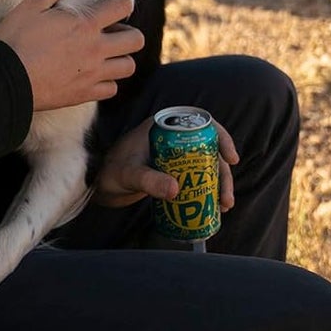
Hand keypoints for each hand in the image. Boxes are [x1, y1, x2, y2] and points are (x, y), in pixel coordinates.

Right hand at [0, 0, 144, 110]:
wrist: (7, 79)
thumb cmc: (16, 39)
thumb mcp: (31, 5)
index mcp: (86, 24)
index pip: (122, 7)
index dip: (122, 2)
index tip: (113, 4)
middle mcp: (96, 49)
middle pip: (136, 40)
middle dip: (129, 33)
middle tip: (112, 32)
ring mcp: (93, 73)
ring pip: (128, 67)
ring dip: (121, 59)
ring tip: (106, 55)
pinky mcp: (85, 94)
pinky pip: (112, 89)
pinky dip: (107, 82)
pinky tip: (94, 76)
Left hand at [93, 116, 239, 209]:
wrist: (99, 185)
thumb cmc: (110, 172)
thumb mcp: (129, 175)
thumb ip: (148, 180)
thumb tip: (176, 190)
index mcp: (162, 126)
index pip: (199, 124)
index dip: (221, 137)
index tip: (231, 158)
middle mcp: (171, 138)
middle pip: (208, 149)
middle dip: (222, 172)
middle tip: (226, 197)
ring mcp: (173, 155)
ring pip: (206, 165)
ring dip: (218, 183)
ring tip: (223, 206)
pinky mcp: (173, 171)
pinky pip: (197, 177)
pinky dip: (208, 189)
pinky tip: (214, 206)